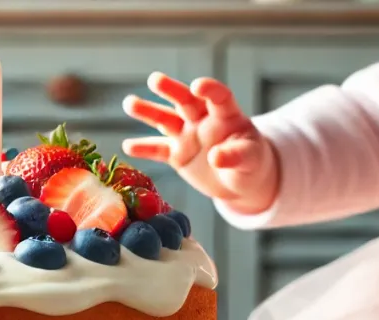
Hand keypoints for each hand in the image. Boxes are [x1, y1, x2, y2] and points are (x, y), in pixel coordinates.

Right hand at [122, 73, 278, 214]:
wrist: (238, 180)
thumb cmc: (251, 164)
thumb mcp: (251, 160)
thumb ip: (236, 156)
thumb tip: (215, 157)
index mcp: (226, 115)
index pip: (218, 97)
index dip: (209, 90)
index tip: (198, 86)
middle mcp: (202, 119)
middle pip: (185, 101)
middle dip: (170, 90)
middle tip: (154, 80)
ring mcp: (187, 135)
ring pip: (165, 120)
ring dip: (148, 111)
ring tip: (129, 103)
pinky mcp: (176, 154)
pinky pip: (158, 150)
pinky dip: (143, 149)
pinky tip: (127, 146)